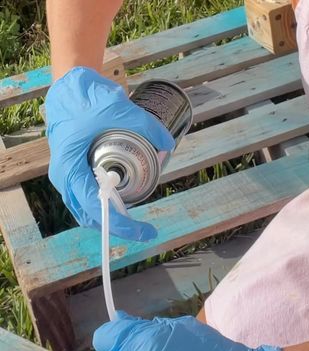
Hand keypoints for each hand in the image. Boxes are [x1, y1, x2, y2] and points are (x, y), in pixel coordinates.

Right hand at [45, 67, 173, 239]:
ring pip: (86, 212)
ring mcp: (66, 178)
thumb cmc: (86, 97)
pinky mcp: (72, 175)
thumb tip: (168, 143)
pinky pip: (86, 201)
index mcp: (69, 167)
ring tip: (136, 223)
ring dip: (110, 220)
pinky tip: (123, 207)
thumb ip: (145, 125)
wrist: (67, 86)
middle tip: (145, 230)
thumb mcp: (117, 107)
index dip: (118, 222)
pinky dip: (104, 209)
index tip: (140, 230)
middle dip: (117, 227)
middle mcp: (64, 178)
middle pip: (89, 216)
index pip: (93, 205)